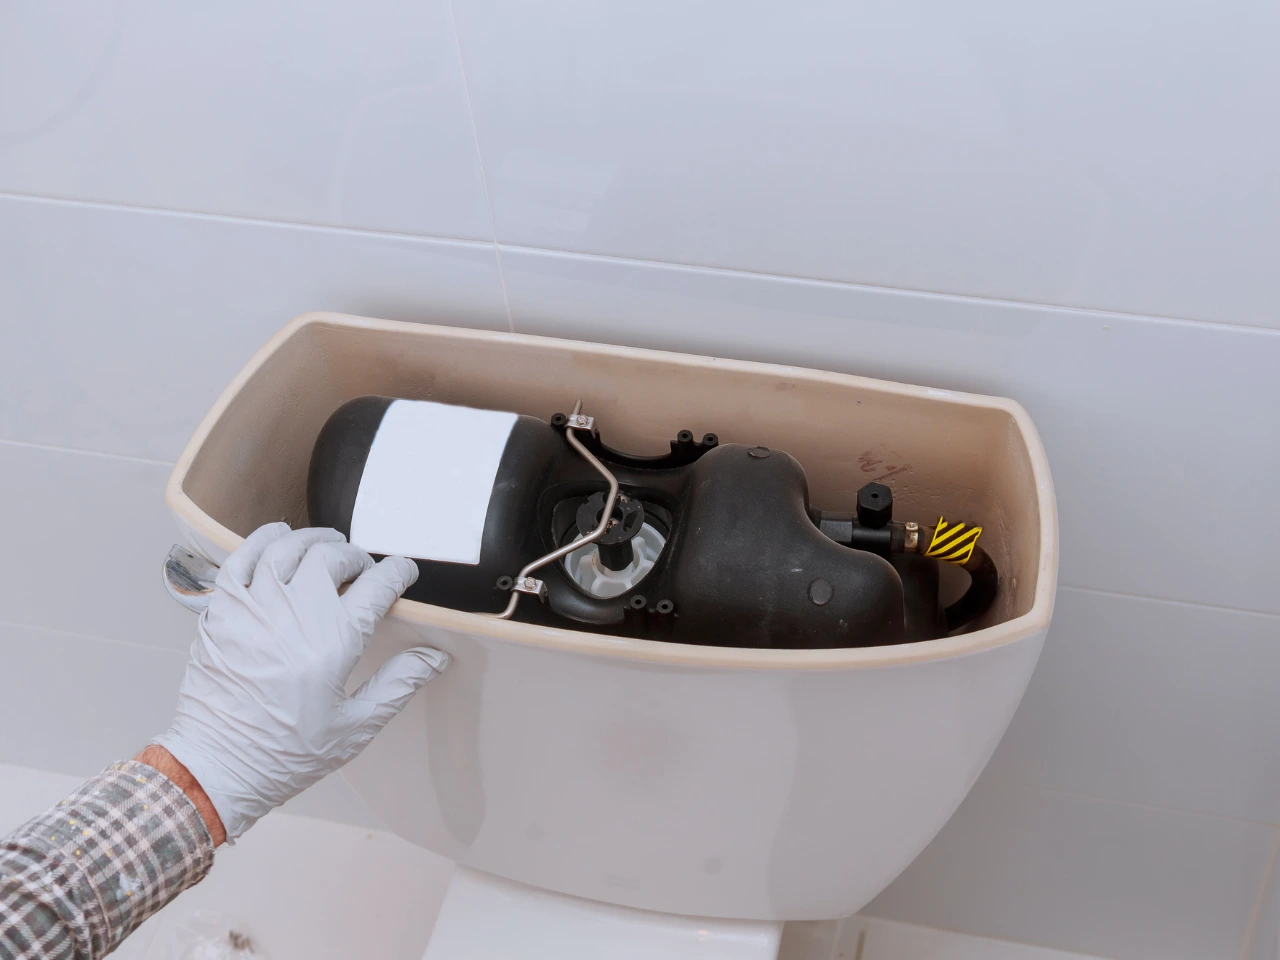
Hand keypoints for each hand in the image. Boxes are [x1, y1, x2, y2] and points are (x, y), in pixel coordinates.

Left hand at [153, 523, 447, 841]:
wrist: (215, 767)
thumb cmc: (284, 754)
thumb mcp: (354, 729)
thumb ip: (397, 685)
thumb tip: (435, 656)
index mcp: (332, 645)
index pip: (377, 586)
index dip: (398, 572)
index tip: (404, 572)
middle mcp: (292, 617)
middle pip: (334, 557)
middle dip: (358, 556)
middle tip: (365, 570)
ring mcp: (253, 609)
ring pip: (289, 547)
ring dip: (316, 539)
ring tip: (330, 545)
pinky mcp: (221, 611)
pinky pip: (243, 556)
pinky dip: (265, 539)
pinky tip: (280, 537)